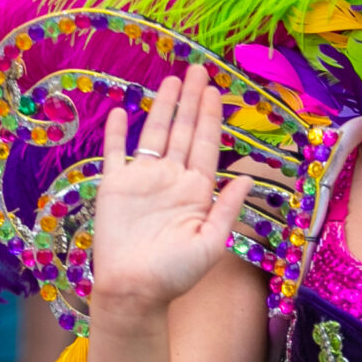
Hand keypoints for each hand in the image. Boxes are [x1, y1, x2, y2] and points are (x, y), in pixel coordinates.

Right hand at [89, 66, 251, 323]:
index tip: (216, 90)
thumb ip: (226, 209)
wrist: (133, 291)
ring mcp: (143, 180)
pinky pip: (115, 152)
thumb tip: (247, 179)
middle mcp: (172, 179)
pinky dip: (117, 132)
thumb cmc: (174, 275)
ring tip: (172, 81)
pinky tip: (121, 111)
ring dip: (162, 107)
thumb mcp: (210, 244)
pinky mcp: (115, 186)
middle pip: (184, 131)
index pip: (207, 145)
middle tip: (198, 69)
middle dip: (192, 101)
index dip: (212, 117)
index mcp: (197, 191)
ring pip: (154, 134)